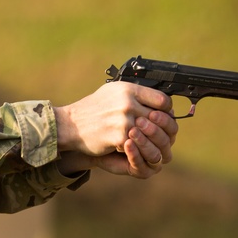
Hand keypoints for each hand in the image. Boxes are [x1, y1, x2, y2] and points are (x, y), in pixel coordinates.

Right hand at [54, 82, 177, 178]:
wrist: (70, 124)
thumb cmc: (92, 108)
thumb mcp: (113, 92)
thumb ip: (134, 94)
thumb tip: (157, 100)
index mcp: (129, 89)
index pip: (163, 100)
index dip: (166, 111)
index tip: (162, 117)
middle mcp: (128, 102)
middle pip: (160, 119)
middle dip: (161, 129)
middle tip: (158, 134)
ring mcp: (124, 120)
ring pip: (151, 133)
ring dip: (150, 140)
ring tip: (146, 142)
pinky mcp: (119, 136)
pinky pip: (137, 144)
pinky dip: (135, 147)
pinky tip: (129, 147)